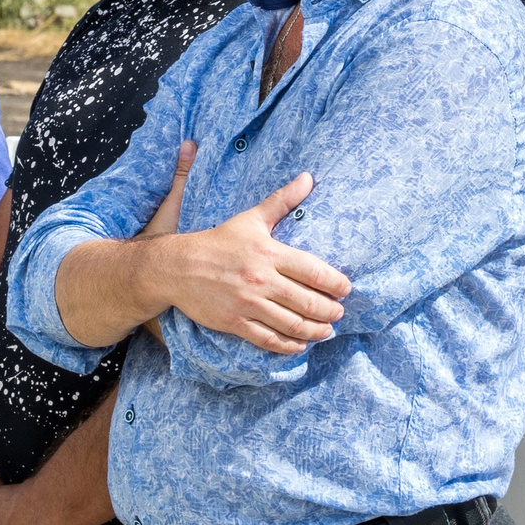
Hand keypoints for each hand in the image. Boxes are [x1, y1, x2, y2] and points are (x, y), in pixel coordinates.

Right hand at [147, 161, 345, 354]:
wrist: (177, 266)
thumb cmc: (218, 241)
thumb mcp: (251, 218)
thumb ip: (282, 201)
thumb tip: (308, 178)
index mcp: (269, 253)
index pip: (313, 271)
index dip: (335, 283)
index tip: (346, 289)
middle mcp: (261, 280)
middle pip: (307, 302)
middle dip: (329, 311)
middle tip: (339, 313)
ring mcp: (248, 303)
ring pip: (291, 324)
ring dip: (314, 330)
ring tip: (326, 331)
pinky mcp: (234, 322)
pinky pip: (267, 339)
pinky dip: (287, 346)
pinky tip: (299, 345)